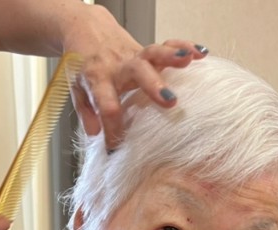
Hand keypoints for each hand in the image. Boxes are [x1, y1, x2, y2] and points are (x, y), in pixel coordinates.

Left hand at [63, 7, 206, 148]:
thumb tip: (96, 135)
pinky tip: (200, 53)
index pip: (106, 107)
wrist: (86, 33)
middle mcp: (117, 67)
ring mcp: (133, 56)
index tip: (117, 149)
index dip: (112, 129)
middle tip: (171, 103)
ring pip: (152, 53)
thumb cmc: (84, 68)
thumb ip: (86, 114)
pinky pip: (165, 45)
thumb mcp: (78, 92)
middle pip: (136, 72)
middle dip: (153, 86)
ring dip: (171, 57)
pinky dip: (183, 46)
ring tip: (188, 61)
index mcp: (98, 80)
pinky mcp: (145, 49)